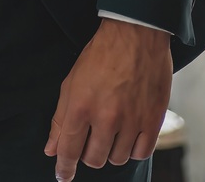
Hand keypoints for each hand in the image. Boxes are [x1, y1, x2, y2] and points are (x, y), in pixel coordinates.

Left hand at [44, 18, 171, 179]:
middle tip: (90, 140)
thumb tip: (51, 149)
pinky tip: (128, 136)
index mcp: (80, 107)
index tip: (62, 177)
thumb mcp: (70, 83)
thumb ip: (60, 119)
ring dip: (111, 151)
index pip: (69, 150)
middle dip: (88, 155)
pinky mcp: (153, 120)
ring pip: (118, 158)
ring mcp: (132, 121)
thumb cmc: (98, 58)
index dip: (64, 168)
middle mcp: (106, 117)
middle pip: (94, 159)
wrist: (134, 37)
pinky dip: (133, 149)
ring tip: (110, 132)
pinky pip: (141, 153)